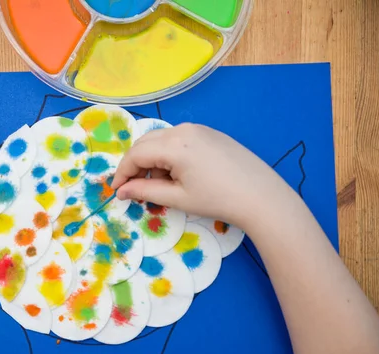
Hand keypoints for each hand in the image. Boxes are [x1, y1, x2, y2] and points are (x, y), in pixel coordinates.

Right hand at [111, 123, 295, 227]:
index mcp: (173, 144)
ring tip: (162, 186)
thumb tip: (121, 191)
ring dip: (152, 161)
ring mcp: (198, 129)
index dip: (122, 173)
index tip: (117, 192)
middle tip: (134, 189)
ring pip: (161, 141)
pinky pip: (178, 140)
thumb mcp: (177, 198)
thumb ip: (144, 191)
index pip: (135, 154)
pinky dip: (169, 156)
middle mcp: (183, 129)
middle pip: (145, 143)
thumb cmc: (217, 200)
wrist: (261, 196)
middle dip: (135, 166)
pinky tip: (179, 176)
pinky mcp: (209, 133)